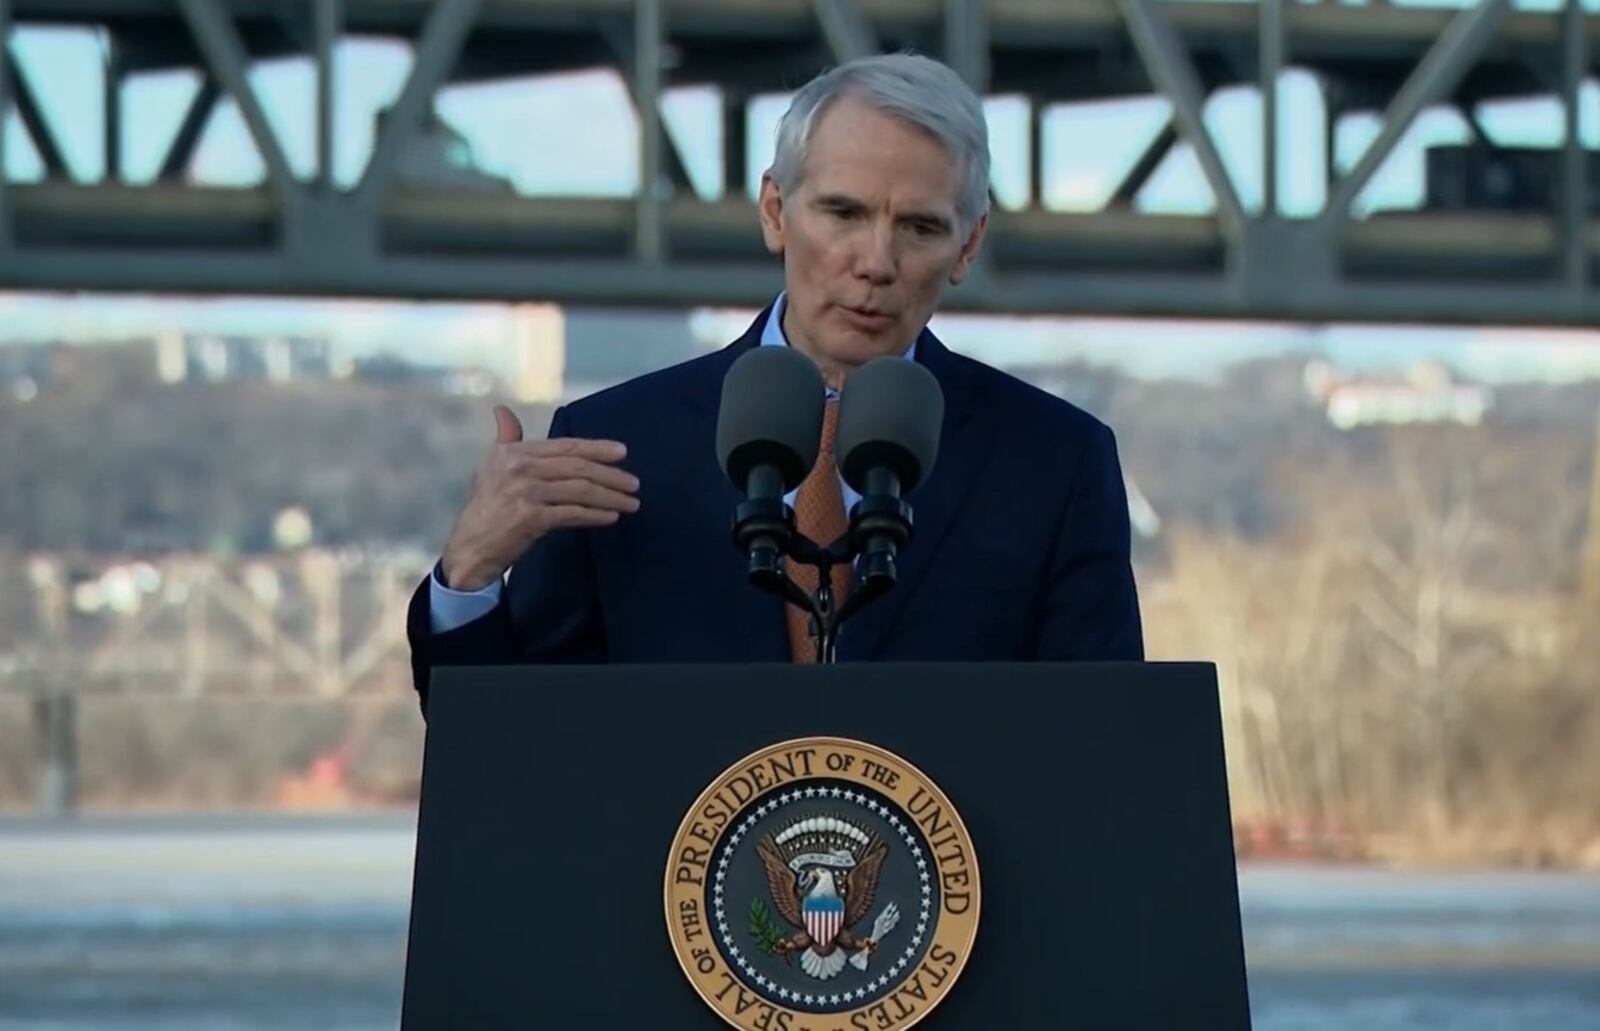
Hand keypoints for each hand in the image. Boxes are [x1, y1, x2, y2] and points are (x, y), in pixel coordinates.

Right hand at [439, 405, 639, 590]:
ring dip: (610, 496)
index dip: (597, 448)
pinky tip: (611, 517)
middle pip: (577, 467)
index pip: (565, 446)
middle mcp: (519, 467)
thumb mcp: (492, 467)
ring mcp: (525, 492)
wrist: (469, 548)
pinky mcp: (531, 517)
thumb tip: (502, 410)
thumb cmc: (486, 509)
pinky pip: (573, 513)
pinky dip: (595, 515)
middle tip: (634, 484)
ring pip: (580, 490)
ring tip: (631, 502)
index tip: (623, 452)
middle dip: (611, 475)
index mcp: (515, 452)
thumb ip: (506, 439)